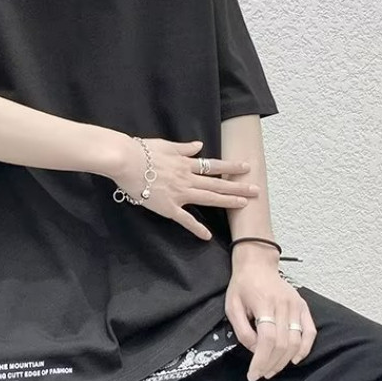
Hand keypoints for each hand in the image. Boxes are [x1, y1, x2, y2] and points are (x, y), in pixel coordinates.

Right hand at [112, 138, 259, 239]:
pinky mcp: (168, 207)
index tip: (245, 167)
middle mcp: (187, 178)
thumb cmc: (141, 151)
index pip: (213, 166)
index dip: (231, 167)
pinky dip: (196, 228)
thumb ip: (183, 147)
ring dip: (227, 201)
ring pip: (209, 198)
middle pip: (218, 183)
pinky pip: (185, 219)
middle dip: (238, 186)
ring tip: (244, 205)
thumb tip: (199, 145)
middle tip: (256, 190)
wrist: (125, 160)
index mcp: (185, 163)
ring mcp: (179, 193)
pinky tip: (207, 236)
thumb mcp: (165, 144)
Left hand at [224, 263, 317, 380]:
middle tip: (261, 374)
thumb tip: (255, 350)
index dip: (261, 360)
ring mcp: (296, 306)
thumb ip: (242, 330)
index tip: (253, 374)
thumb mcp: (232, 305)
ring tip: (272, 369)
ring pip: (297, 341)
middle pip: (283, 343)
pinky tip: (294, 359)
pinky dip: (305, 348)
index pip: (267, 339)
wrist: (257, 264)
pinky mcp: (303, 306)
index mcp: (264, 303)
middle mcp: (283, 305)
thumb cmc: (242, 285)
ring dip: (285, 360)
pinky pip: (310, 332)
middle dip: (271, 364)